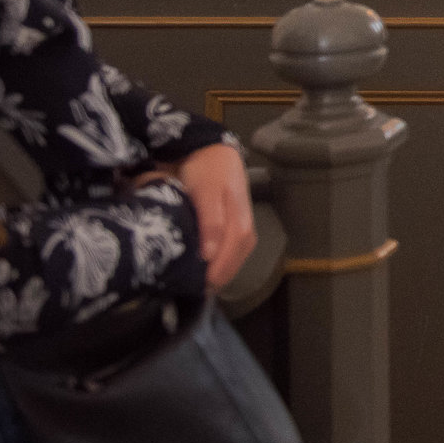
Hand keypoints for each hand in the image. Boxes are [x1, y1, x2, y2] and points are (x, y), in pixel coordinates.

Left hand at [180, 142, 256, 289]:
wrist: (213, 150)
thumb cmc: (206, 171)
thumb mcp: (204, 193)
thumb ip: (209, 223)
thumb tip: (209, 255)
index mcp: (239, 221)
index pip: (231, 255)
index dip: (217, 273)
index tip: (199, 287)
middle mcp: (246, 226)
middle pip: (237, 258)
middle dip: (220, 277)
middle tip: (197, 291)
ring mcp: (243, 224)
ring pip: (238, 256)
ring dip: (223, 271)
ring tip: (203, 284)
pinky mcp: (238, 223)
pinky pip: (235, 249)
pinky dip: (225, 261)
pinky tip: (212, 266)